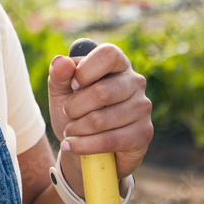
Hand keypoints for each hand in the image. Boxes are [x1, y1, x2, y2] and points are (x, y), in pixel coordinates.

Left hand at [47, 43, 152, 186]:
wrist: (88, 148)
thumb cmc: (75, 112)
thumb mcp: (61, 91)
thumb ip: (59, 75)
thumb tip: (60, 61)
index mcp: (117, 63)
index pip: (108, 55)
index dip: (85, 71)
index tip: (73, 85)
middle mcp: (135, 81)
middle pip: (102, 92)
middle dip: (74, 108)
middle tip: (67, 113)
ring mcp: (142, 107)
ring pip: (101, 120)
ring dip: (76, 129)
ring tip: (69, 131)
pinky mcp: (144, 133)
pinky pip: (109, 140)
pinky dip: (84, 145)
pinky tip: (72, 145)